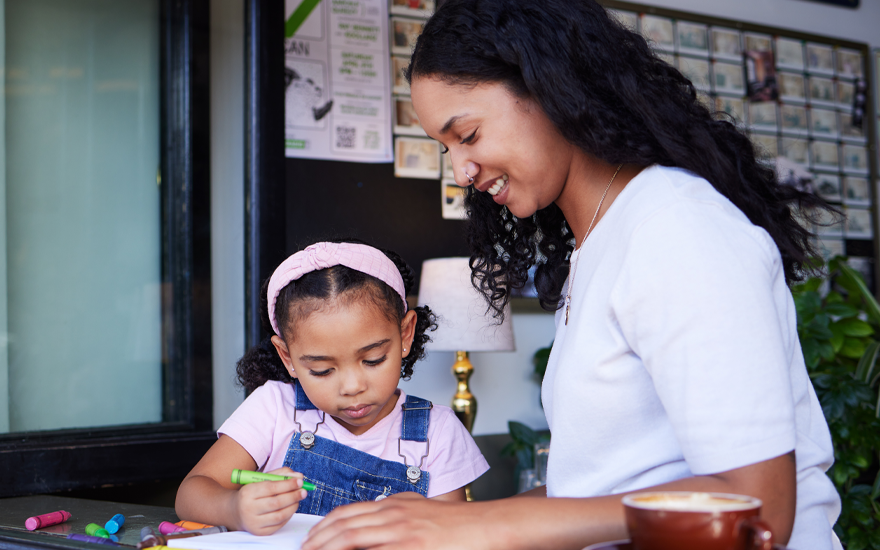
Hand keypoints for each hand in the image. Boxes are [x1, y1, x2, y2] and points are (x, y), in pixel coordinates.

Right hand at [233, 467, 307, 534]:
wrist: (236, 511)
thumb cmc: (253, 492)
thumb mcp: (262, 479)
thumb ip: (281, 474)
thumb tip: (299, 476)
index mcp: (248, 492)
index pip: (271, 488)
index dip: (288, 484)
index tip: (300, 481)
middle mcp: (249, 508)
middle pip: (276, 503)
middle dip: (293, 496)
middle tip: (304, 491)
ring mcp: (254, 522)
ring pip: (279, 516)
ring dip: (293, 506)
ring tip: (298, 499)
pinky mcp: (259, 532)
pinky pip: (279, 524)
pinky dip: (288, 516)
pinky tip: (291, 508)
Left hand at [302, 493, 493, 549]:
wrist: (486, 526)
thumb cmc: (457, 523)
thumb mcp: (419, 510)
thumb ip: (395, 514)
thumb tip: (373, 523)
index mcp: (394, 504)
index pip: (347, 513)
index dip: (324, 527)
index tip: (311, 539)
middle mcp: (393, 514)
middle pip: (344, 525)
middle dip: (319, 541)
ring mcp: (401, 531)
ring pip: (352, 538)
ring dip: (329, 549)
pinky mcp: (411, 546)